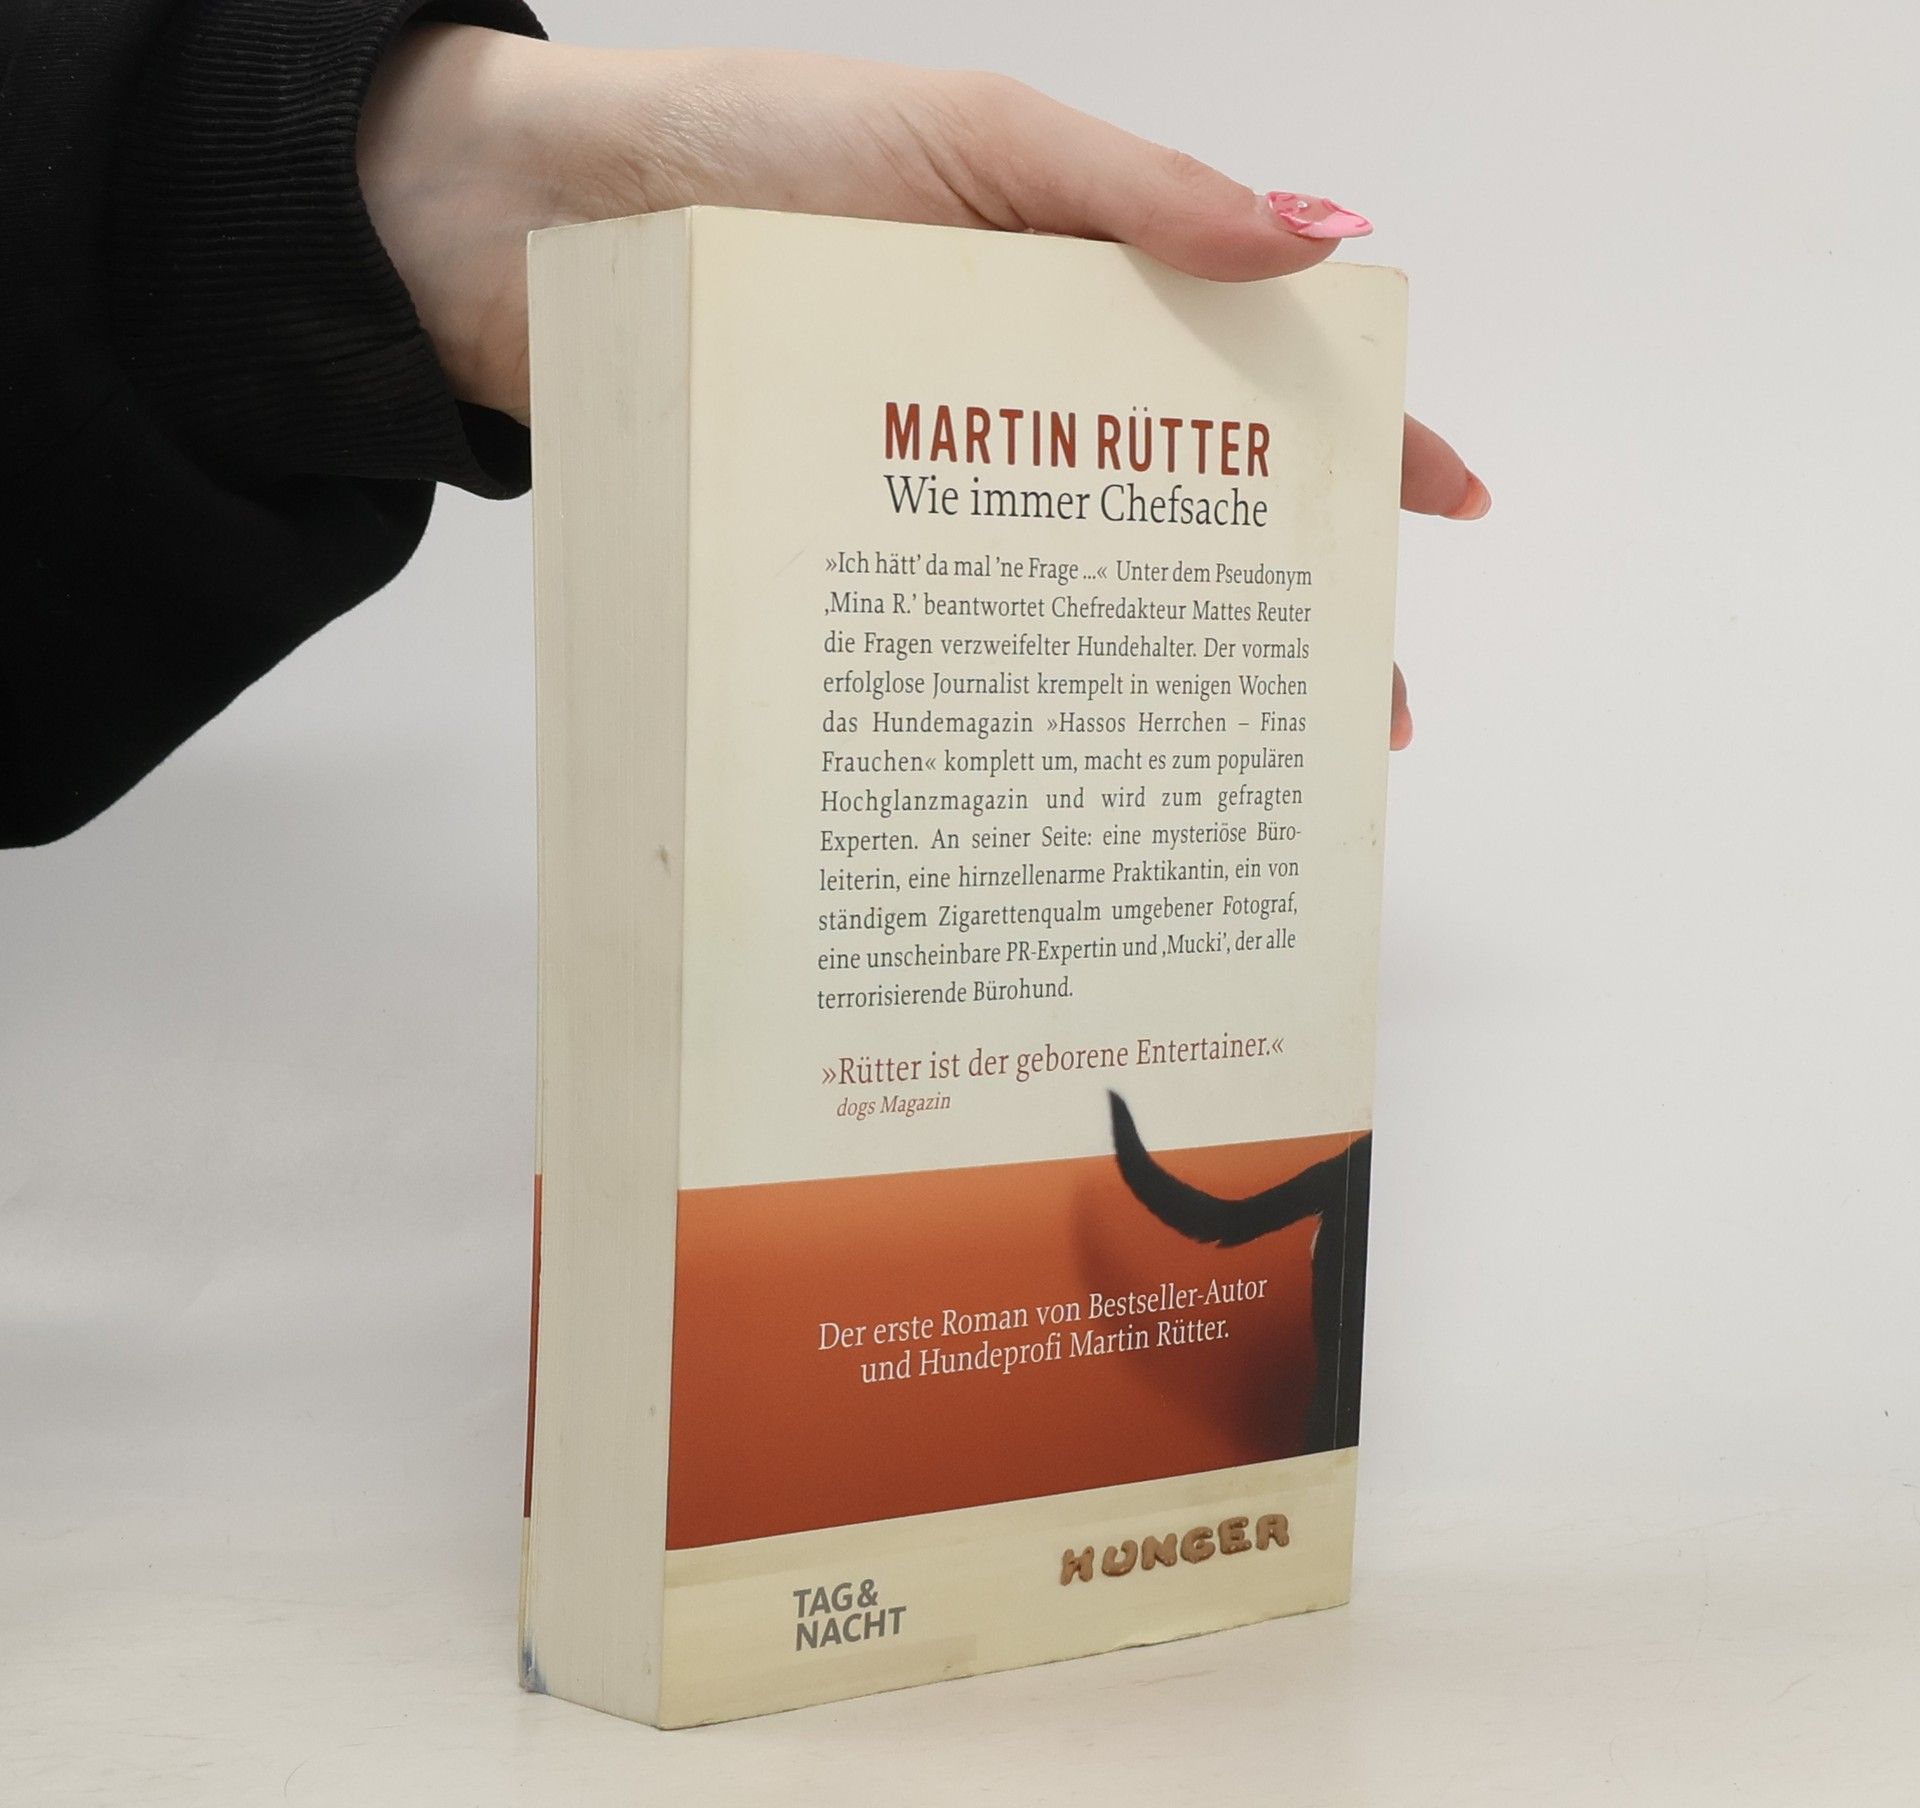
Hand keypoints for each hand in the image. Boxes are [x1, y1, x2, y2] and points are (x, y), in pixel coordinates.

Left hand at [359, 33, 1489, 747]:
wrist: (531, 228)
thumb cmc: (746, 152)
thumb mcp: (964, 140)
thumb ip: (1132, 195)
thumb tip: (1317, 242)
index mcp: (1074, 292)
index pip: (1254, 365)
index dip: (1359, 434)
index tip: (1444, 508)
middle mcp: (1020, 403)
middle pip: (1186, 512)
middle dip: (1280, 610)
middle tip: (1352, 716)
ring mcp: (935, 487)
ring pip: (1074, 595)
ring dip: (1151, 684)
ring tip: (1217, 774)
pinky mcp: (847, 551)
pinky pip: (948, 632)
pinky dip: (1008, 698)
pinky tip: (1052, 768)